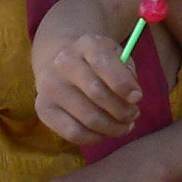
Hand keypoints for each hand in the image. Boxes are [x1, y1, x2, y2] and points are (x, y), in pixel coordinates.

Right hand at [33, 30, 143, 144]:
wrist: (61, 62)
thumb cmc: (97, 62)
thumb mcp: (115, 55)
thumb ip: (127, 71)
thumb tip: (132, 96)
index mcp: (86, 44)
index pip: (104, 64)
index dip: (124, 84)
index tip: (138, 98)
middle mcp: (63, 63)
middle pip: (97, 94)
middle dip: (122, 110)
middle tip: (134, 115)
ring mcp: (50, 86)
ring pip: (87, 117)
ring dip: (112, 127)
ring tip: (124, 126)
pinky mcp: (43, 108)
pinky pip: (72, 132)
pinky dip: (94, 137)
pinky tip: (104, 133)